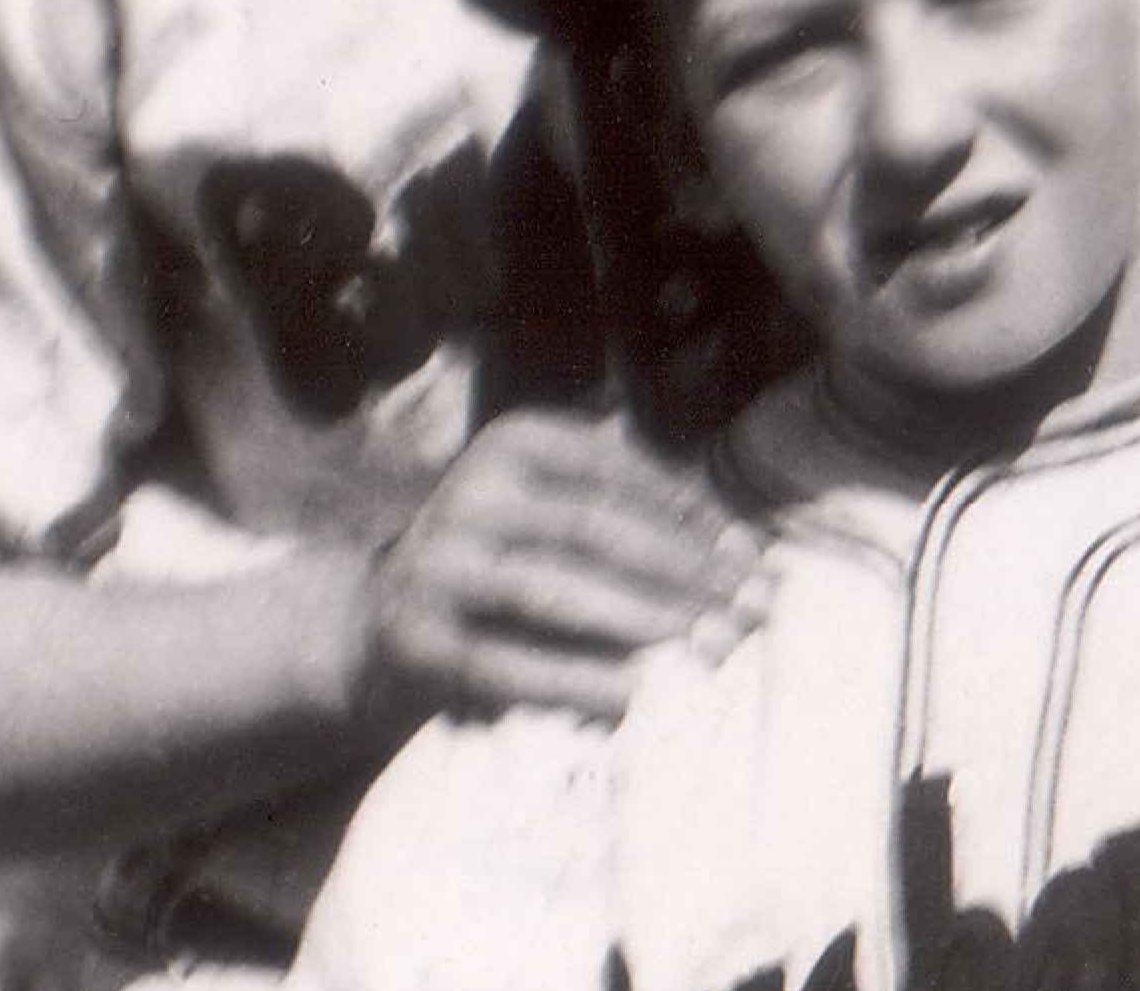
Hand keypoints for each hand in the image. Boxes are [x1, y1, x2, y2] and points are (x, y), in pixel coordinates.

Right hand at [359, 409, 769, 722]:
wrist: (385, 623)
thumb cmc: (507, 561)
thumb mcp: (556, 509)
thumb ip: (633, 511)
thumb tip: (747, 549)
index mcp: (514, 442)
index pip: (619, 472)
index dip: (693, 513)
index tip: (755, 556)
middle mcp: (471, 490)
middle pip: (597, 529)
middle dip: (685, 572)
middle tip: (751, 609)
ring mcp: (438, 564)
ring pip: (556, 591)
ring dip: (643, 621)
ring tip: (710, 646)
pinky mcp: (419, 639)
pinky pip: (512, 665)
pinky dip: (578, 682)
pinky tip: (637, 697)